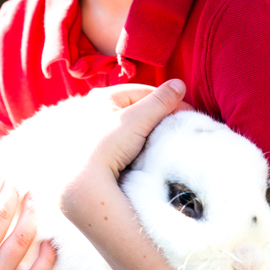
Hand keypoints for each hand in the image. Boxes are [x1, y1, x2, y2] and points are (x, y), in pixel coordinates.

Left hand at [59, 79, 187, 218]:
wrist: (81, 184)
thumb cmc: (106, 145)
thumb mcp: (136, 120)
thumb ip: (160, 102)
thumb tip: (180, 84)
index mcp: (102, 96)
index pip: (144, 92)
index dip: (168, 101)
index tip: (188, 115)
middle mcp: (95, 110)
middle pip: (138, 109)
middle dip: (158, 117)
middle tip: (177, 129)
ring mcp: (96, 131)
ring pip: (132, 127)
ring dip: (148, 133)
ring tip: (163, 143)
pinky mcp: (99, 151)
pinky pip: (125, 142)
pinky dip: (138, 146)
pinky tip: (146, 154)